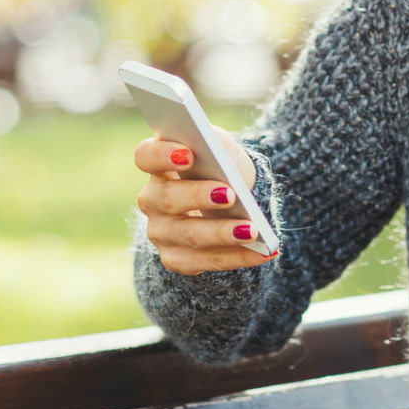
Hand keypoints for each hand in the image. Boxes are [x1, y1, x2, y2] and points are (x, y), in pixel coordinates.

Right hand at [134, 125, 276, 275]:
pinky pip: (208, 261)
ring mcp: (161, 232)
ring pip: (190, 235)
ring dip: (222, 233)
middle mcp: (152, 200)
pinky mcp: (177, 259)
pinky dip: (239, 257)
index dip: (162, 155)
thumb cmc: (221, 170)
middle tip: (230, 195)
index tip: (189, 154)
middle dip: (199, 196)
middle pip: (168, 198)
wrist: (230, 205)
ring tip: (252, 230)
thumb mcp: (221, 150)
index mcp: (158, 166)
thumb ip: (216, 146)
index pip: (146, 156)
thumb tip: (222, 158)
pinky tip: (263, 253)